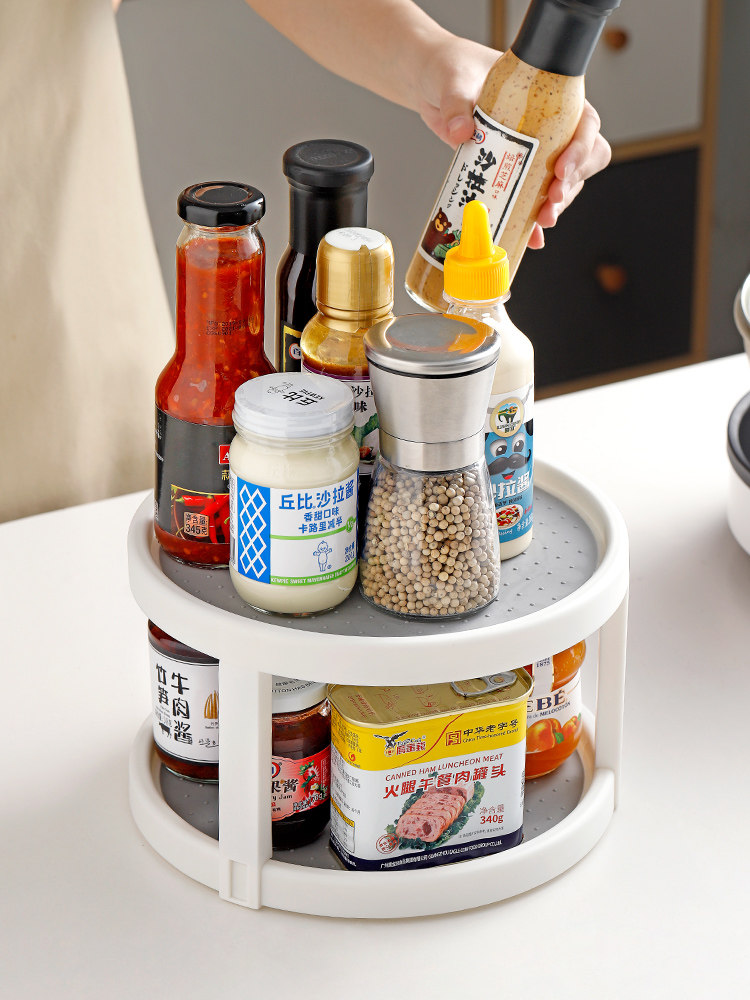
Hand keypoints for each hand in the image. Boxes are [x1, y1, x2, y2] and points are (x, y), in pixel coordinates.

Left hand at [417, 36, 609, 246]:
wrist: (433, 86)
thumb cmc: (453, 70)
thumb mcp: (455, 81)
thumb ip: (457, 104)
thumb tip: (461, 131)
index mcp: (549, 96)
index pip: (585, 123)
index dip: (582, 148)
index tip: (562, 169)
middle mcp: (548, 126)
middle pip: (582, 160)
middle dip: (571, 184)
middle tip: (551, 203)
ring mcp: (533, 152)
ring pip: (562, 184)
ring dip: (555, 206)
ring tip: (541, 223)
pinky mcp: (513, 172)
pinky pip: (532, 199)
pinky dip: (532, 220)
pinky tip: (530, 236)